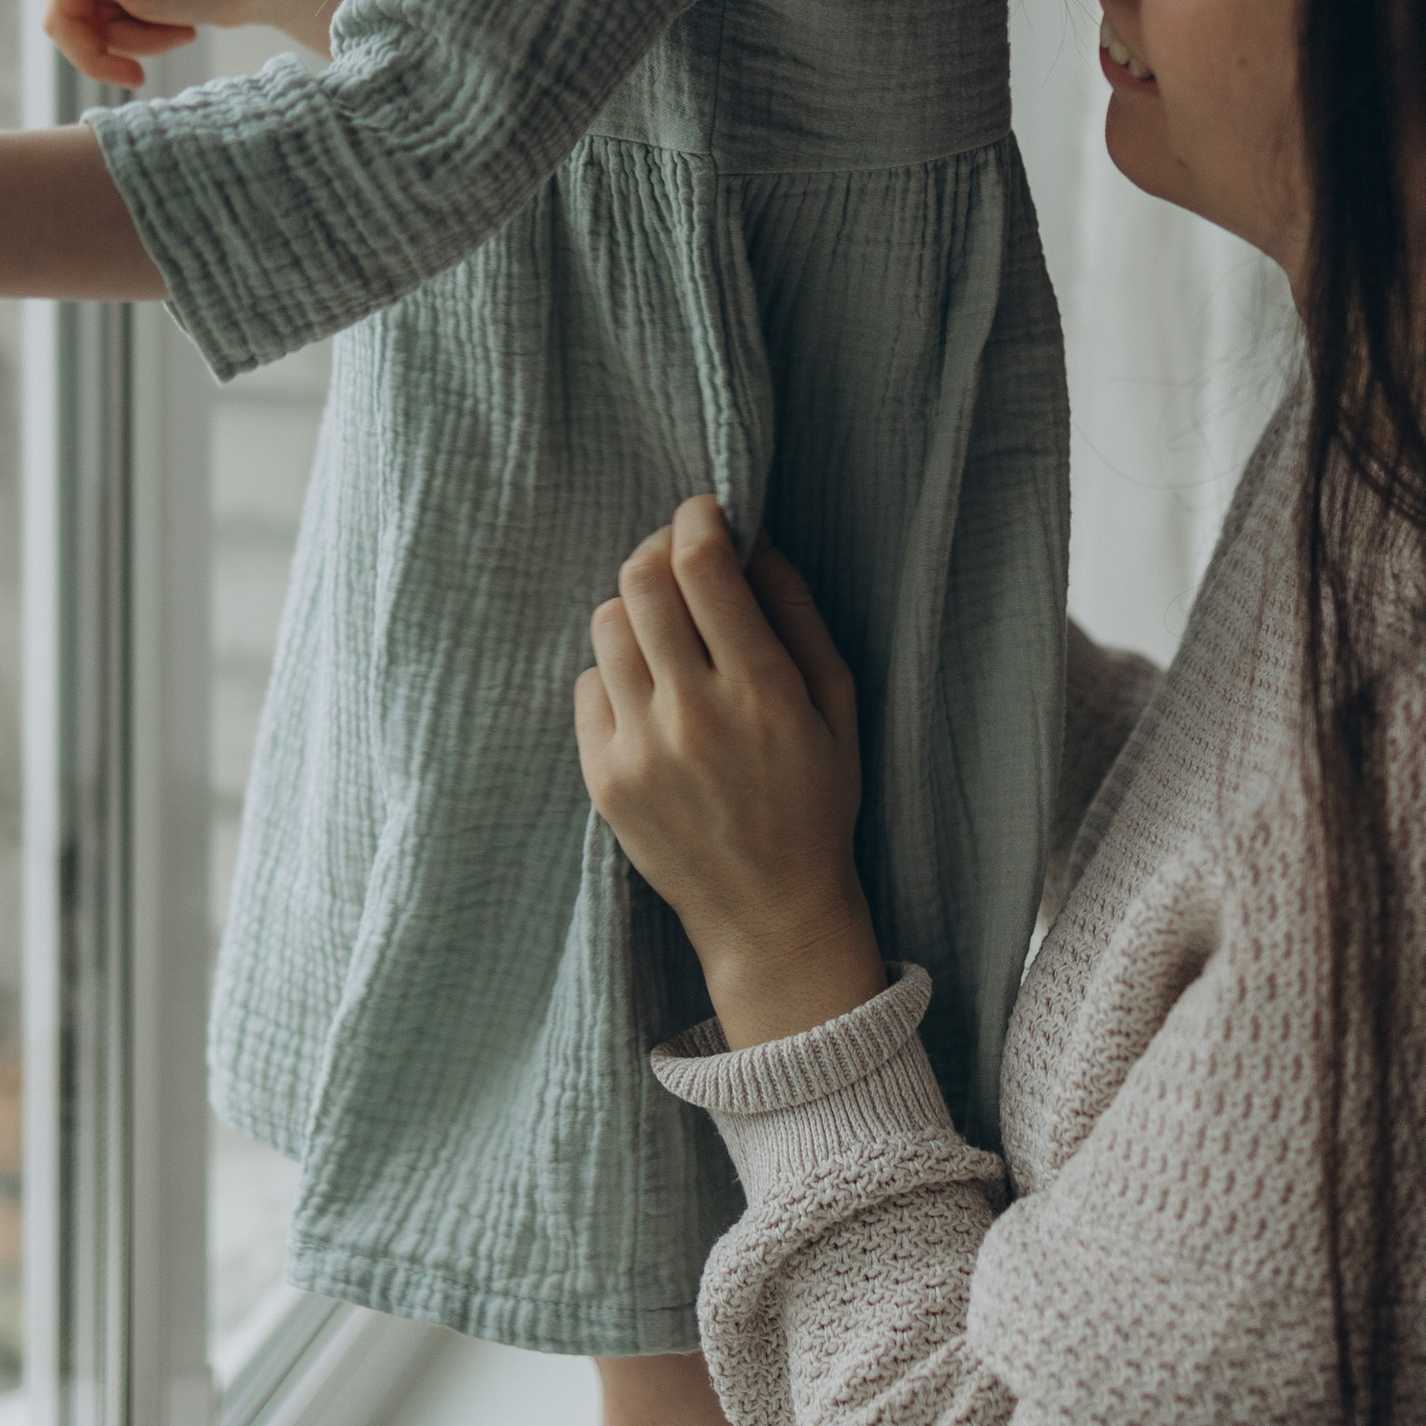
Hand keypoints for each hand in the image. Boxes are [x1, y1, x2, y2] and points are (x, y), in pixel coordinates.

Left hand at [575, 499, 885, 1048]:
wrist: (769, 912)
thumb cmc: (816, 800)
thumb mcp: (838, 704)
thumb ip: (797, 614)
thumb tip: (754, 541)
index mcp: (760, 690)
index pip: (700, 566)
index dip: (698, 518)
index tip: (707, 513)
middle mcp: (693, 714)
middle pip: (640, 579)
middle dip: (661, 548)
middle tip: (682, 558)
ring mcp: (639, 748)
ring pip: (608, 623)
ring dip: (638, 608)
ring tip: (669, 634)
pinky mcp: (603, 777)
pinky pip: (587, 682)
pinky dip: (616, 670)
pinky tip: (652, 694)